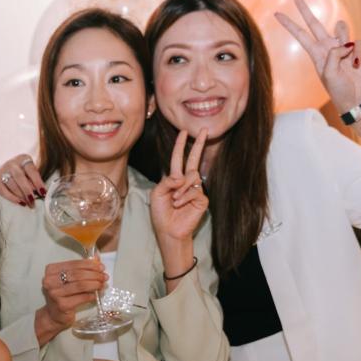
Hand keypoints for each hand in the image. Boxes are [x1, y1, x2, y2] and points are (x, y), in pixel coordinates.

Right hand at [0, 154, 44, 206]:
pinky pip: (3, 190)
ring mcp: (3, 171)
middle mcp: (12, 163)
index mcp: (23, 159)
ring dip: (21, 196)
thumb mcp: (31, 173)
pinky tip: (20, 202)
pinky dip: (12, 198)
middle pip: (19, 177)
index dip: (38, 182)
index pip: (31, 170)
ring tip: (28, 203)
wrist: (8, 171)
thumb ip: (35, 181)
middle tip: (33, 201)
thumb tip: (41, 194)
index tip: (43, 193)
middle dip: (27, 191)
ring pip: (11, 184)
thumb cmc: (23, 173)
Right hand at [35, 258, 107, 341]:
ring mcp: (55, 294)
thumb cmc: (63, 295)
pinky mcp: (62, 305)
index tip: (100, 266)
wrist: (54, 315)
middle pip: (78, 274)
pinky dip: (91, 295)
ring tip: (102, 284)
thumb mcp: (69, 279)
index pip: (74, 264)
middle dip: (94, 274)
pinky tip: (96, 294)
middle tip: (104, 276)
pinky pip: (82, 297)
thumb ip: (81, 268)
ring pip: (81, 285)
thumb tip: (97, 258)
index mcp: (51, 270)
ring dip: (95, 284)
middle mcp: (50, 281)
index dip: (89, 264)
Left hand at [149, 128, 208, 245]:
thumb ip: (166, 181)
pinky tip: (179, 204)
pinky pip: (195, 191)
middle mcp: (186, 182)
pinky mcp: (202, 200)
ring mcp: (196, 190)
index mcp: (174, 179)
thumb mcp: (156, 194)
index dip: (181, 145)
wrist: (168, 231)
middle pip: (194, 160)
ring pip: (193, 177)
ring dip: (181, 188)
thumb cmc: (161, 214)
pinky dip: (185, 197)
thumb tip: (180, 176)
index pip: (179, 159)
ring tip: (174, 200)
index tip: (184, 132)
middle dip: (199, 144)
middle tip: (204, 130)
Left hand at [274, 0, 360, 113]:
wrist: (355, 97)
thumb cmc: (339, 90)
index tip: (277, 15)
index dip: (290, 25)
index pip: (300, 35)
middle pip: (315, 24)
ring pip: (342, 28)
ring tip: (348, 59)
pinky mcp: (354, 48)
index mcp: (316, 54)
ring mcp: (341, 47)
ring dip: (346, 39)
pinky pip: (357, 42)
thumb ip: (332, 57)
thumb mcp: (330, 76)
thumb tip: (340, 44)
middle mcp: (326, 47)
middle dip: (306, 11)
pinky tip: (357, 65)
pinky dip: (358, 53)